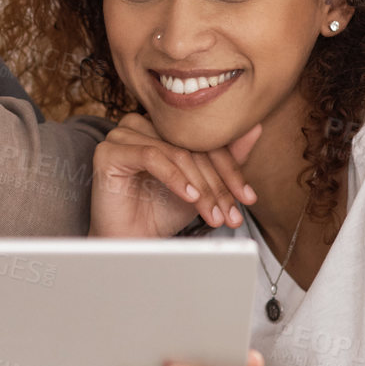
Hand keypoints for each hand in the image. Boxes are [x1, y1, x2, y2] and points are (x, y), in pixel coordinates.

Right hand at [90, 114, 261, 237]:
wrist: (133, 241)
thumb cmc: (162, 212)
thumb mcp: (203, 186)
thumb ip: (227, 157)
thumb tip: (256, 128)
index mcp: (163, 126)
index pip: (205, 140)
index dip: (230, 169)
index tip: (248, 198)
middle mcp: (142, 124)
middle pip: (191, 146)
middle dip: (217, 184)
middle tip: (231, 213)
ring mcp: (122, 134)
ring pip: (175, 153)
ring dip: (200, 187)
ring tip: (213, 214)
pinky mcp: (109, 151)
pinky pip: (150, 156)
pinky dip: (174, 178)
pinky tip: (189, 198)